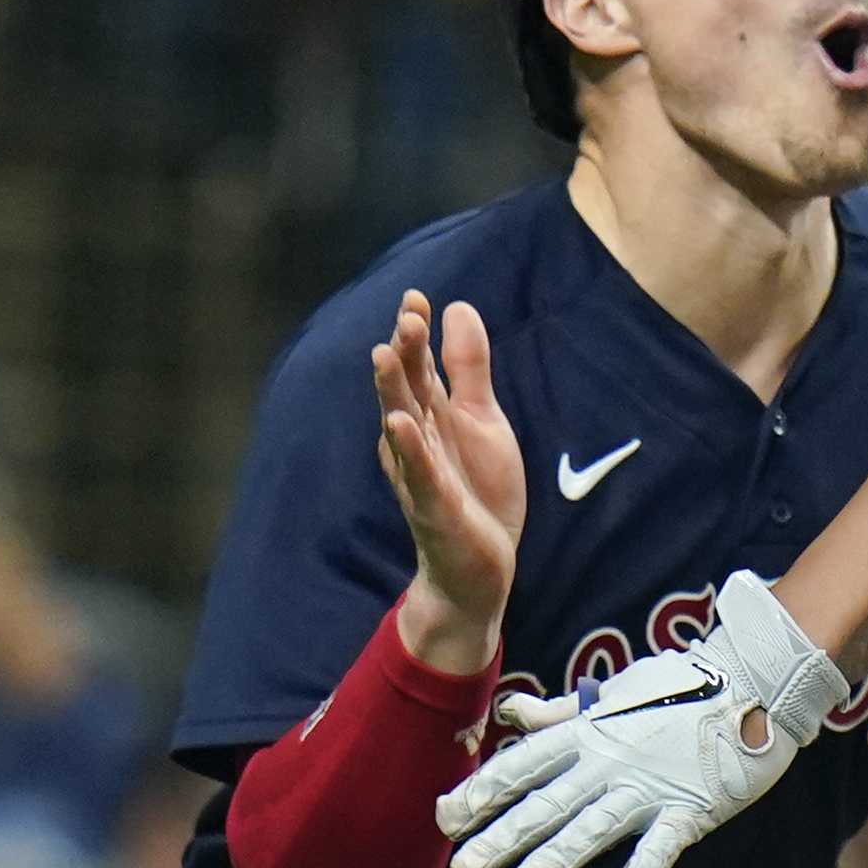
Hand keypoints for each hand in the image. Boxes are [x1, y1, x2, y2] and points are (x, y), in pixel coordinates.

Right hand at [373, 292, 524, 677]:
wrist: (479, 569)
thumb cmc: (476, 491)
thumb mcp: (483, 421)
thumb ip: (469, 369)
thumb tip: (457, 307)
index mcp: (430, 417)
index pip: (419, 368)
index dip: (416, 336)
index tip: (416, 298)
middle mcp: (416, 441)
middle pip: (406, 390)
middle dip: (405, 353)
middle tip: (407, 316)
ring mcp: (420, 475)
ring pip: (402, 427)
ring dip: (393, 392)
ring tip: (384, 355)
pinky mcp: (432, 509)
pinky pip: (417, 476)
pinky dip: (409, 451)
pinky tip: (398, 425)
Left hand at [435, 570, 845, 867]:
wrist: (756, 682)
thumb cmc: (682, 688)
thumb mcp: (613, 694)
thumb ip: (560, 713)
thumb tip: (512, 714)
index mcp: (588, 734)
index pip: (523, 765)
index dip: (483, 792)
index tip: (447, 818)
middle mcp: (609, 762)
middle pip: (546, 804)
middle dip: (502, 837)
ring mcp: (648, 788)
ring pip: (592, 829)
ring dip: (554, 861)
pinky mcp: (689, 810)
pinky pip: (659, 850)